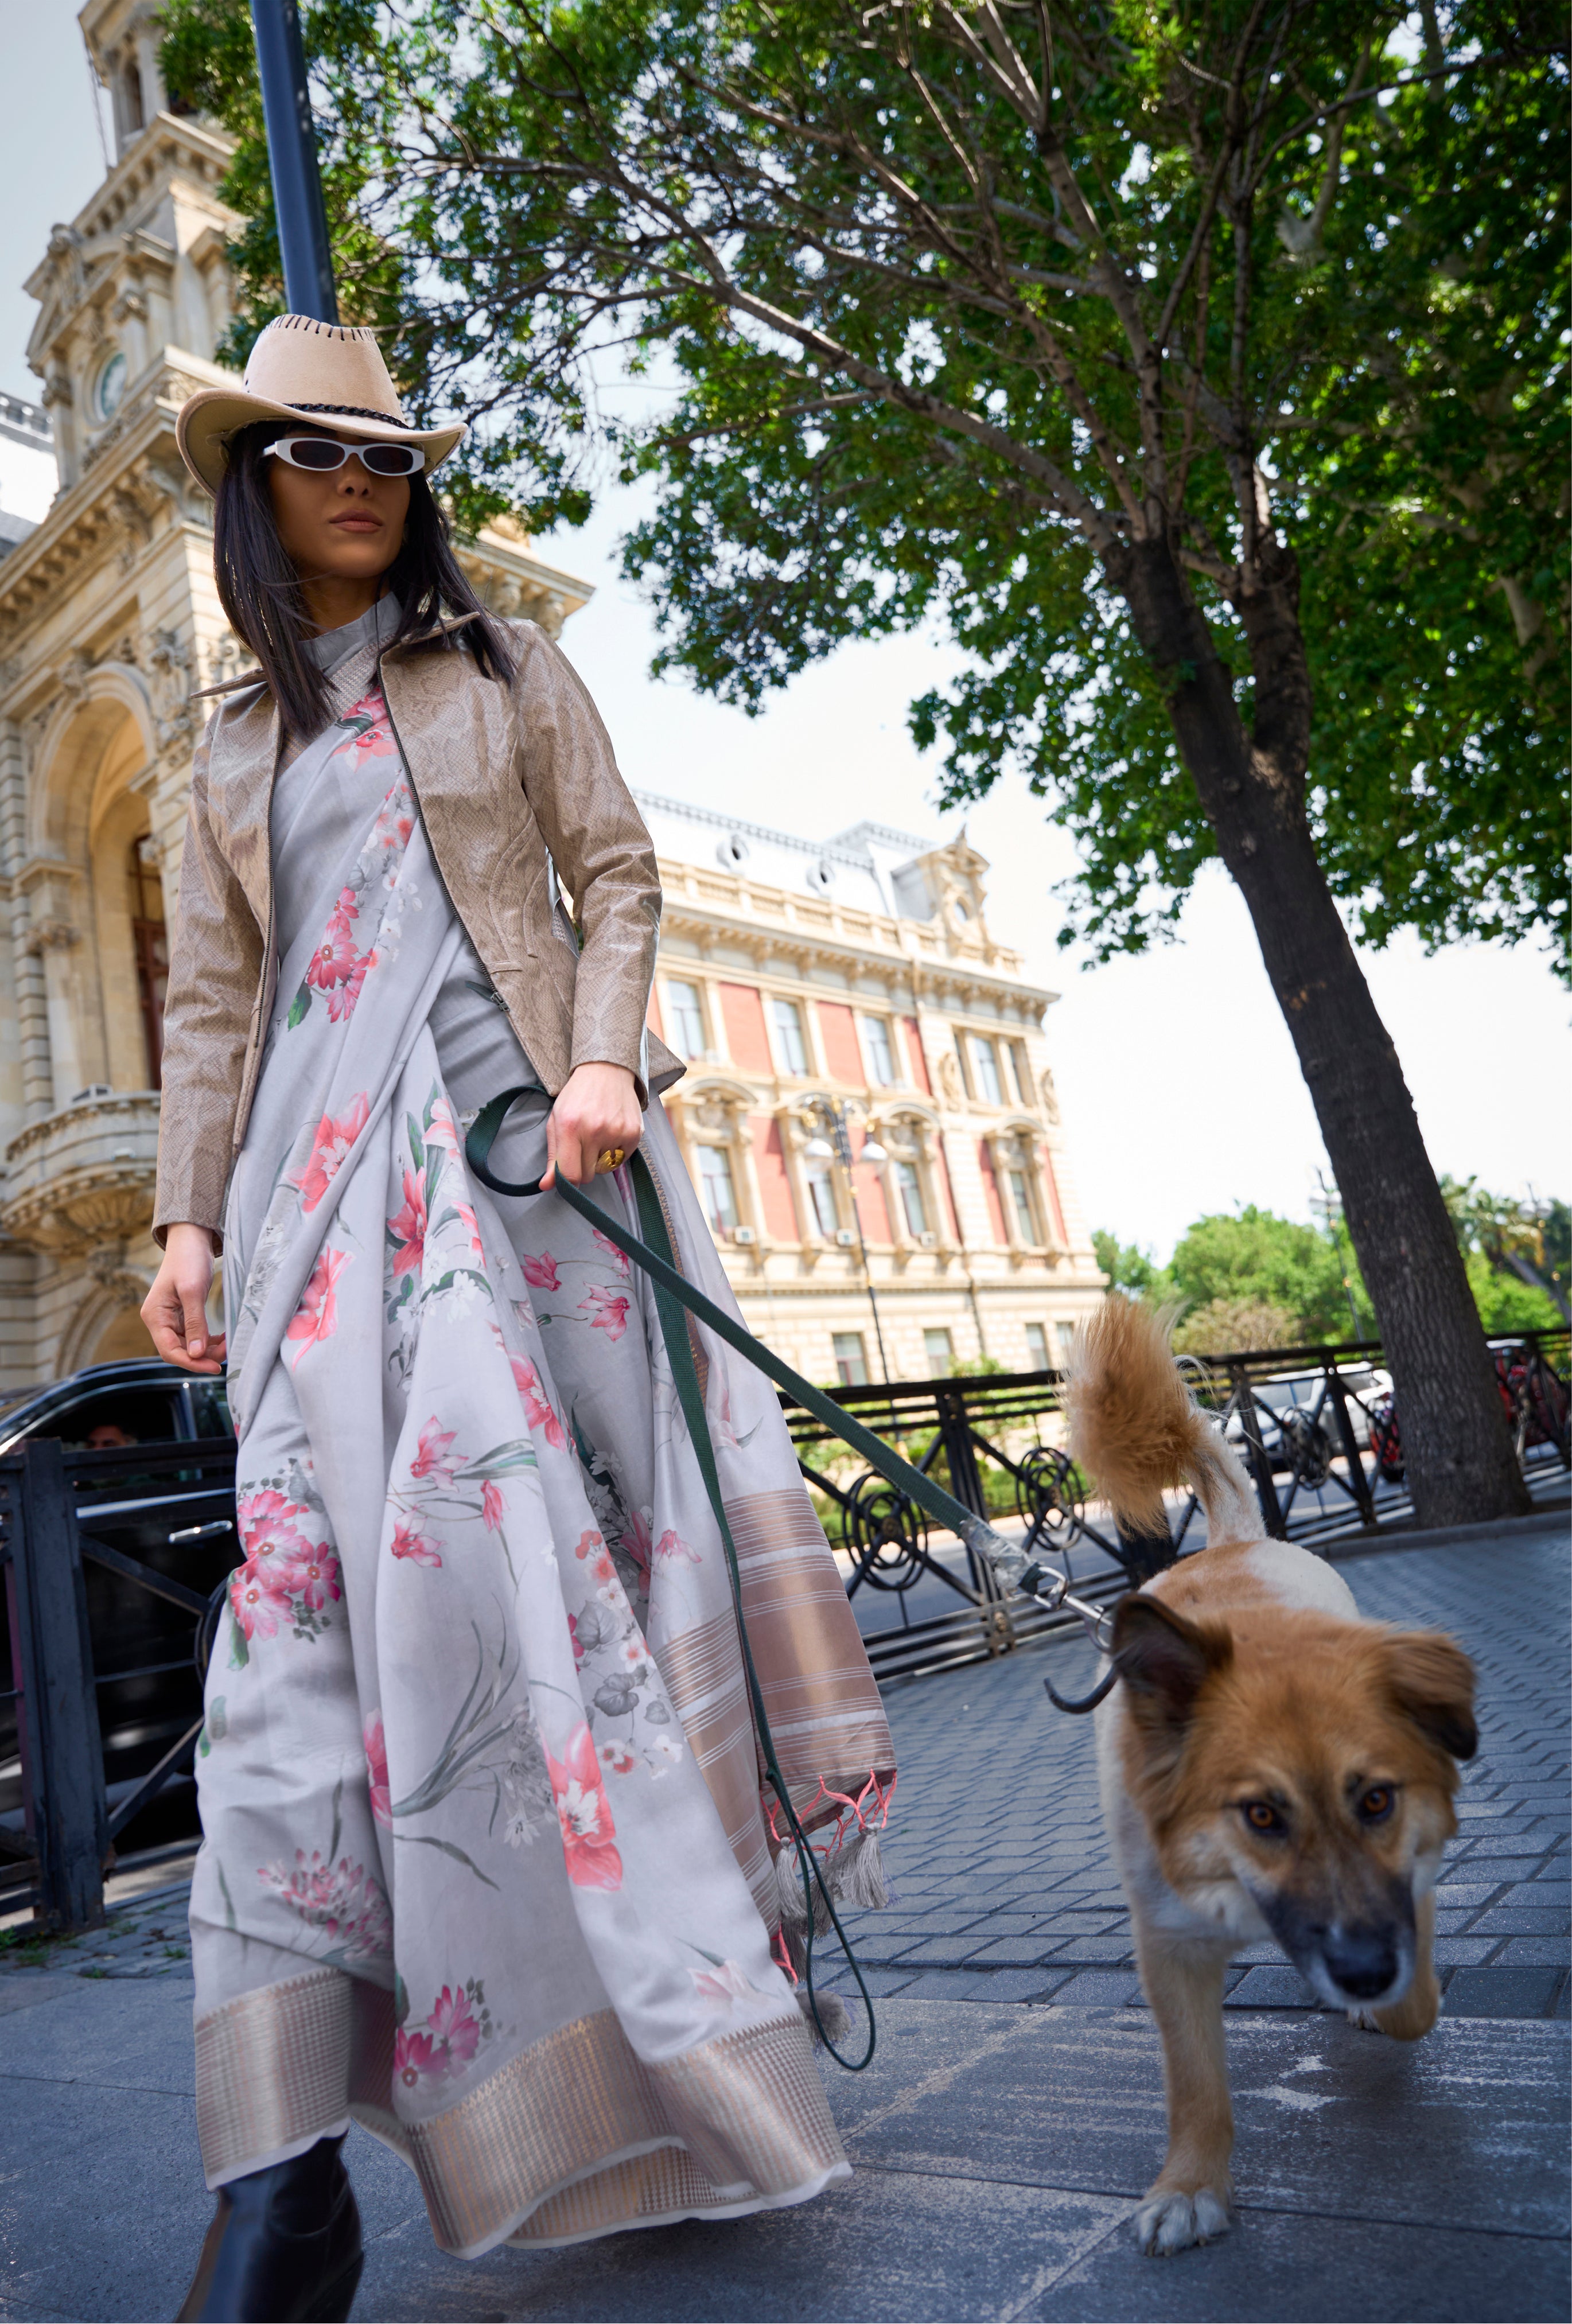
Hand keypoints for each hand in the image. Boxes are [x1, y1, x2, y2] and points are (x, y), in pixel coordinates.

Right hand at [141, 1224, 226, 1372]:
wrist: (191, 1239)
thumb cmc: (188, 1260)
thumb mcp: (193, 1291)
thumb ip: (194, 1323)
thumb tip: (196, 1354)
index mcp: (154, 1316)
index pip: (169, 1351)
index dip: (191, 1363)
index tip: (214, 1367)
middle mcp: (160, 1321)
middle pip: (180, 1351)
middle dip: (203, 1355)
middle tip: (228, 1352)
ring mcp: (171, 1319)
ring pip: (189, 1345)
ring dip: (208, 1349)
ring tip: (228, 1343)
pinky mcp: (183, 1315)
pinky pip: (195, 1335)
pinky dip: (209, 1339)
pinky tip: (223, 1337)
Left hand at [543, 1062, 641, 1189]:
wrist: (606, 1071)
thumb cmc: (577, 1096)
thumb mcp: (557, 1122)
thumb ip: (553, 1156)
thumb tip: (547, 1185)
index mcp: (570, 1127)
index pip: (570, 1174)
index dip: (568, 1183)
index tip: (568, 1179)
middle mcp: (594, 1130)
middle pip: (588, 1175)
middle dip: (583, 1166)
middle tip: (583, 1145)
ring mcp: (616, 1132)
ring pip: (605, 1168)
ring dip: (600, 1158)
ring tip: (598, 1134)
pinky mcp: (634, 1133)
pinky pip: (622, 1159)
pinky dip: (616, 1152)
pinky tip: (611, 1132)